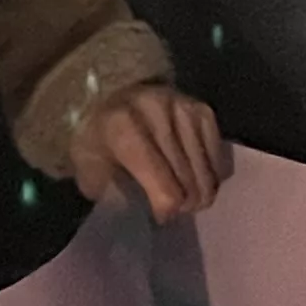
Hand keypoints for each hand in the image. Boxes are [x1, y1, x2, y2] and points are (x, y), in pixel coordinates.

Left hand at [66, 82, 229, 221]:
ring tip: (184, 194)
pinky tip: (193, 174)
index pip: (166, 191)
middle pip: (190, 186)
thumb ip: (108, 192)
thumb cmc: (95, 134)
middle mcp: (158, 116)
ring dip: (200, 193)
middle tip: (172, 207)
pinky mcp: (202, 109)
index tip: (159, 215)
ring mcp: (184, 110)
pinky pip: (217, 159)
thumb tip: (139, 217)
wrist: (108, 88)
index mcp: (123, 130)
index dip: (166, 211)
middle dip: (184, 205)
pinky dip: (208, 174)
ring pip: (208, 175)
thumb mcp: (87, 166)